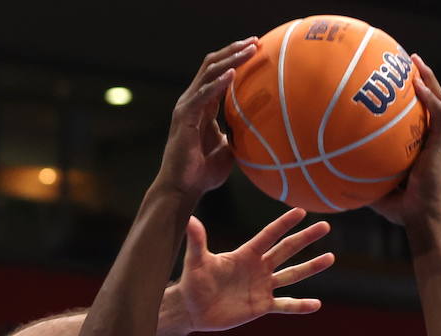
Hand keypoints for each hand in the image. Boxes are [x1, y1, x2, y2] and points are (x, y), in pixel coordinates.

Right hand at [156, 38, 258, 198]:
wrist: (182, 189)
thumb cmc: (203, 174)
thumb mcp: (228, 150)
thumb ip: (238, 135)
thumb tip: (259, 131)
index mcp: (202, 107)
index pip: (218, 74)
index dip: (236, 59)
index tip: (257, 49)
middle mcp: (192, 102)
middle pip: (212, 65)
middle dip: (234, 50)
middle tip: (256, 41)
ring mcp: (186, 107)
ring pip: (208, 73)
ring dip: (230, 59)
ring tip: (250, 49)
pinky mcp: (184, 117)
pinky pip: (203, 95)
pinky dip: (218, 83)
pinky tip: (233, 74)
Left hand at [166, 209, 334, 335]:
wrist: (192, 310)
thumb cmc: (193, 283)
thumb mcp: (196, 261)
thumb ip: (197, 241)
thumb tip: (191, 219)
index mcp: (246, 254)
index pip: (269, 235)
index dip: (283, 224)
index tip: (301, 211)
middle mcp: (258, 268)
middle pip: (286, 250)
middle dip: (305, 238)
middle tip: (325, 226)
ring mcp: (262, 287)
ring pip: (291, 275)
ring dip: (310, 267)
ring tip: (329, 258)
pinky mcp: (261, 306)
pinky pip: (285, 305)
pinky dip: (299, 306)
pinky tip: (316, 305)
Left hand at [371, 55, 440, 227]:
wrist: (423, 219)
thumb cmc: (400, 210)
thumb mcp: (375, 189)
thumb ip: (359, 177)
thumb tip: (329, 174)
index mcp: (420, 147)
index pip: (417, 116)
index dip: (410, 98)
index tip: (394, 82)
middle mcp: (431, 140)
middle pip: (430, 101)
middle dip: (421, 78)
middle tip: (406, 61)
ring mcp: (439, 140)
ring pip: (438, 101)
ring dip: (428, 78)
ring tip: (415, 61)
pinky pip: (438, 113)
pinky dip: (429, 97)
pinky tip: (417, 83)